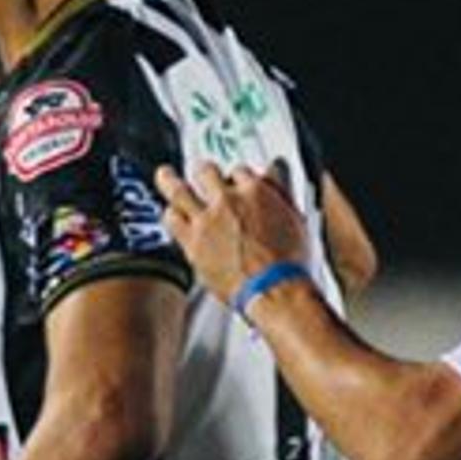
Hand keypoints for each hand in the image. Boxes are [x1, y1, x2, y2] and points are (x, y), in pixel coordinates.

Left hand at [154, 160, 311, 304]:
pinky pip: (172, 220)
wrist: (274, 289)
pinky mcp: (193, 242)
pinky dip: (170, 215)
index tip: (235, 181)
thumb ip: (280, 191)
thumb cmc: (288, 262)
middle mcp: (228, 200)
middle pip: (207, 172)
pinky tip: (169, 213)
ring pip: (179, 190)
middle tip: (201, 173)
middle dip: (204, 172)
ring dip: (170, 180)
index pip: (240, 171)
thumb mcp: (295, 217)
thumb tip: (276, 170)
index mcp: (255, 191)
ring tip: (165, 175)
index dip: (236, 176)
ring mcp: (207, 220)